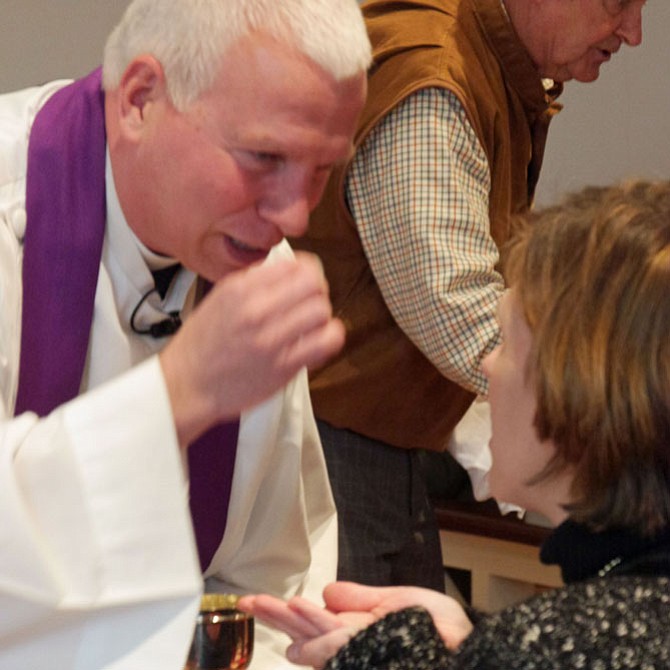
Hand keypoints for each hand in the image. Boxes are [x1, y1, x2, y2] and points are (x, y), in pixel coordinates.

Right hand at [160, 252, 344, 445]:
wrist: (186, 386)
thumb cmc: (200, 346)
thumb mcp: (218, 299)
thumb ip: (252, 282)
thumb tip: (288, 269)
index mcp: (239, 289)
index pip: (295, 265)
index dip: (307, 272)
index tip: (304, 283)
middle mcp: (256, 310)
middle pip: (313, 284)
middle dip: (317, 292)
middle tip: (310, 303)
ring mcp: (271, 339)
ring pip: (321, 311)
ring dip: (321, 316)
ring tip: (311, 325)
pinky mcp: (283, 366)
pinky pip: (325, 342)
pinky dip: (330, 337)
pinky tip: (319, 340)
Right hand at [238, 582, 472, 668]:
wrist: (467, 649)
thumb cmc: (438, 630)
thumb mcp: (396, 602)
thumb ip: (360, 598)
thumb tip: (326, 592)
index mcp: (356, 628)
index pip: (313, 620)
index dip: (286, 612)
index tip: (258, 602)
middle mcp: (353, 643)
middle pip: (306, 629)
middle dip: (276, 615)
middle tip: (246, 603)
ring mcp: (360, 650)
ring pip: (318, 635)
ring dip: (293, 620)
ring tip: (266, 604)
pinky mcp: (369, 653)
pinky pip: (342, 641)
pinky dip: (321, 631)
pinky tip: (304, 616)